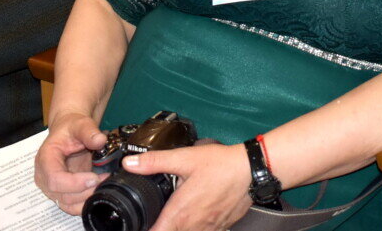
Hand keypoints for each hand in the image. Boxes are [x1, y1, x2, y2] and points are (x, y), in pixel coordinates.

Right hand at [34, 113, 108, 214]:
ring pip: (67, 204)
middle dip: (85, 191)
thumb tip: (100, 140)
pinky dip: (85, 202)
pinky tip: (96, 190)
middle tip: (103, 179)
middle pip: (62, 195)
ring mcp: (50, 187)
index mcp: (45, 158)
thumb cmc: (71, 129)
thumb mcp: (80, 124)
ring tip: (101, 184)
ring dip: (86, 198)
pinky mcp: (60, 193)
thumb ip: (89, 131)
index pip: (55, 179)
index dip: (75, 183)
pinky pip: (71, 206)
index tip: (94, 177)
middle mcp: (44, 176)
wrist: (68, 133)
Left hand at [121, 141, 252, 230]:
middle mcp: (193, 226)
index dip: (144, 230)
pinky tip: (193, 214)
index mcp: (180, 213)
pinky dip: (193, 227)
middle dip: (160, 226)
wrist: (251, 171)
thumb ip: (154, 161)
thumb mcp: (184, 158)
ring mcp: (207, 229)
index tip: (136, 224)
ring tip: (173, 215)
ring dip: (176, 227)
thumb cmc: (220, 165)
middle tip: (152, 217)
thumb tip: (130, 163)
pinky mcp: (219, 228)